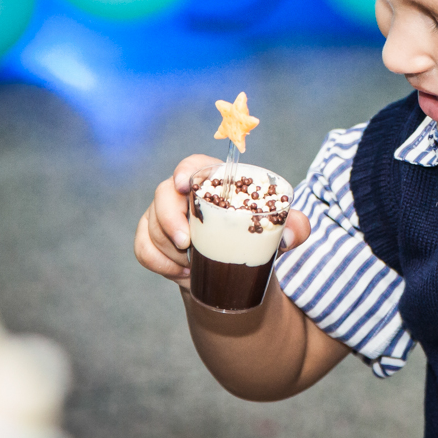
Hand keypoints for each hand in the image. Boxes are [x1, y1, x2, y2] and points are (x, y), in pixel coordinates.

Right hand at [134, 154, 311, 289]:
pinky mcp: (152, 238)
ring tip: (195, 264)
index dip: (185, 172)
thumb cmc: (254, 237)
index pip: (192, 165)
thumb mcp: (279, 232)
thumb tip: (288, 236)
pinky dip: (159, 264)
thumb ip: (295, 228)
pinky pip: (142, 249)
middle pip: (163, 195)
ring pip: (152, 226)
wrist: (234, 269)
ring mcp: (164, 216)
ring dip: (171, 250)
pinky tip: (181, 272)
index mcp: (213, 182)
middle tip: (188, 245)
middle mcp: (184, 195)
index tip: (184, 186)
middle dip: (170, 221)